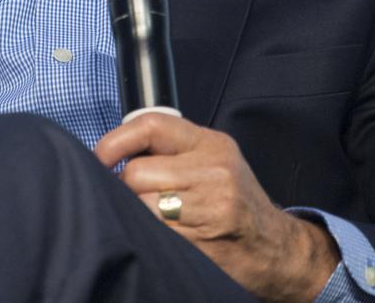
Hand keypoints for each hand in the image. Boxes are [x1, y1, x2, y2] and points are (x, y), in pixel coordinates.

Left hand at [94, 114, 337, 302]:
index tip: (99, 158)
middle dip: (126, 189)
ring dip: (136, 214)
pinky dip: (149, 236)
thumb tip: (116, 152)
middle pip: (137, 174)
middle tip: (137, 198)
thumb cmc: (235, 202)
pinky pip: (154, 234)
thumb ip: (172, 149)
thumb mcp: (213, 160)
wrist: (275, 249)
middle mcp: (213, 171)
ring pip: (140, 207)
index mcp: (210, 144)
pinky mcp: (203, 242)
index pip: (150, 126)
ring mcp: (210, 208)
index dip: (114, 142)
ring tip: (153, 218)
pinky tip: (162, 235)